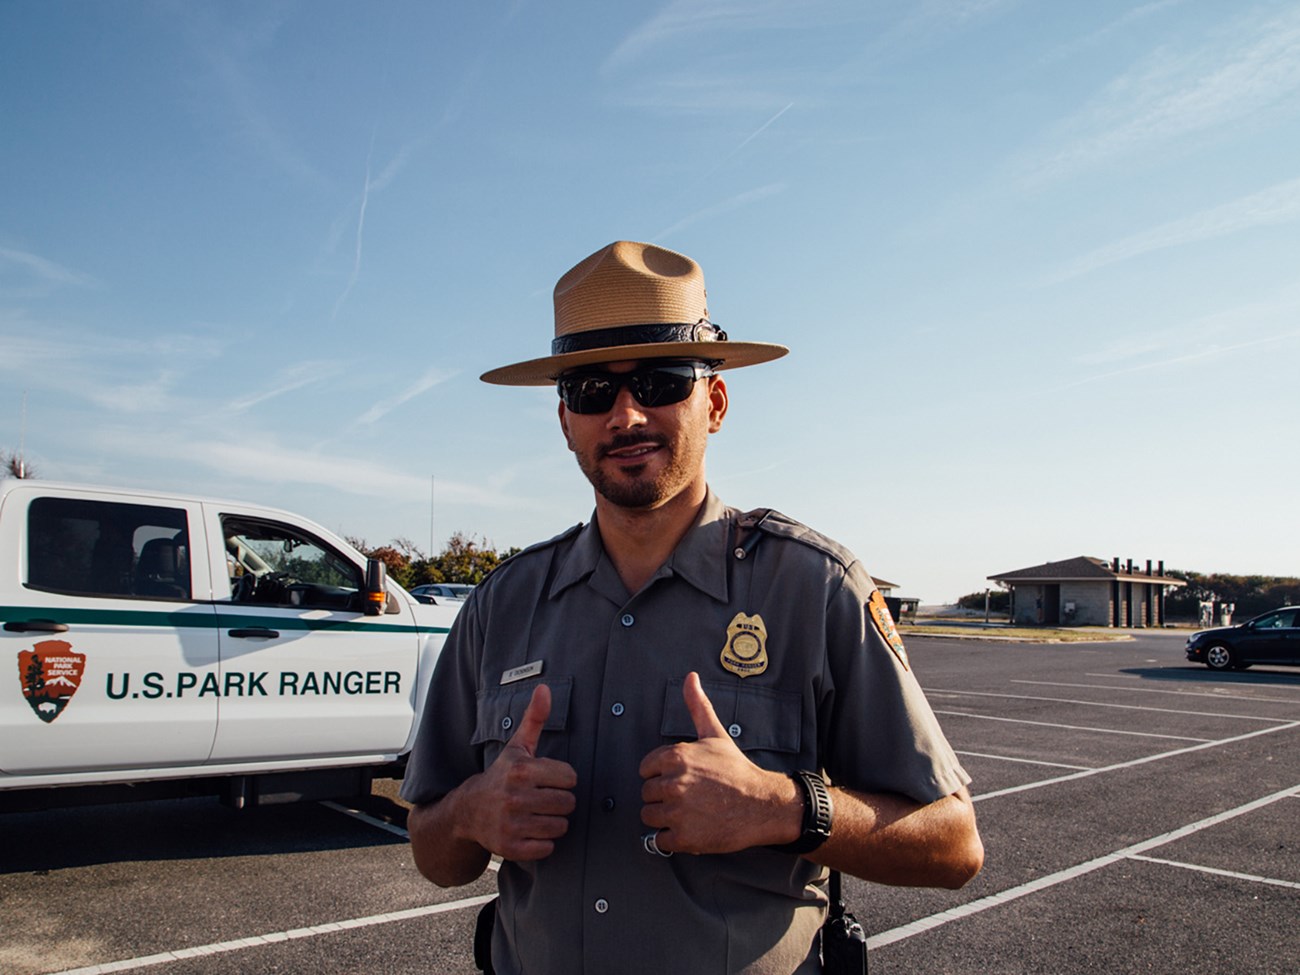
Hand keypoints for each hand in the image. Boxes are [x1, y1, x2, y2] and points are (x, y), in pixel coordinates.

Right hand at [460, 683, 576, 861]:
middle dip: (559, 802)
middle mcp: (515, 797)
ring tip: (536, 814)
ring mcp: (512, 823)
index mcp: (522, 770)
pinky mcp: (511, 847)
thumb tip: (544, 688)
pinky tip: (528, 831)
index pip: (570, 778)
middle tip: (542, 799)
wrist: (468, 810)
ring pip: (560, 826)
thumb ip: (534, 718)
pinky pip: (548, 848)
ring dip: (553, 822)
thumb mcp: (517, 747)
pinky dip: (542, 843)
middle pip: (568, 804)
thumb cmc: (501, 775)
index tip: (547, 780)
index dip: (562, 779)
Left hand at [638, 672, 799, 853]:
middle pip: (647, 793)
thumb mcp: (714, 735)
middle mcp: (675, 783)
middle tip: (688, 797)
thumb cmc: (736, 770)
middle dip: (663, 797)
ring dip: (664, 819)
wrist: (762, 804)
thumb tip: (691, 677)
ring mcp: (678, 811)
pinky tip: (691, 829)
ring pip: (649, 817)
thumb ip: (697, 706)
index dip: (661, 775)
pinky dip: (672, 839)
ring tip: (688, 813)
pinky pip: (660, 841)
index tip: (679, 779)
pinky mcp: (684, 837)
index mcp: (676, 757)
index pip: (645, 769)